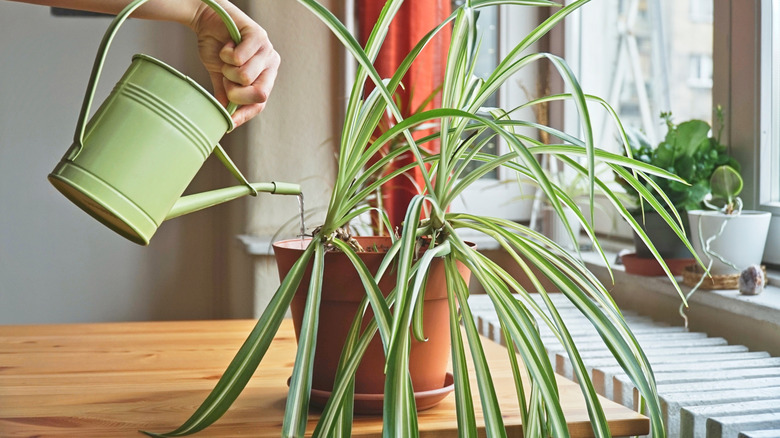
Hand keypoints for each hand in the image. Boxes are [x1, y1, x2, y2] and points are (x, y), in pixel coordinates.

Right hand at [189, 1, 278, 126]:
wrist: (206, 21)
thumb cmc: (216, 47)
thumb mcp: (221, 77)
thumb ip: (226, 95)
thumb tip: (227, 119)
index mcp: (266, 76)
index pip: (260, 103)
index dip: (245, 114)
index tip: (230, 122)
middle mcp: (271, 63)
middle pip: (257, 94)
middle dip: (234, 91)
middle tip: (225, 77)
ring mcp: (267, 49)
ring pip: (245, 77)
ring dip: (227, 70)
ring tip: (226, 58)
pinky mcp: (258, 35)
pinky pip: (239, 58)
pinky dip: (225, 54)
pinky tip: (227, 45)